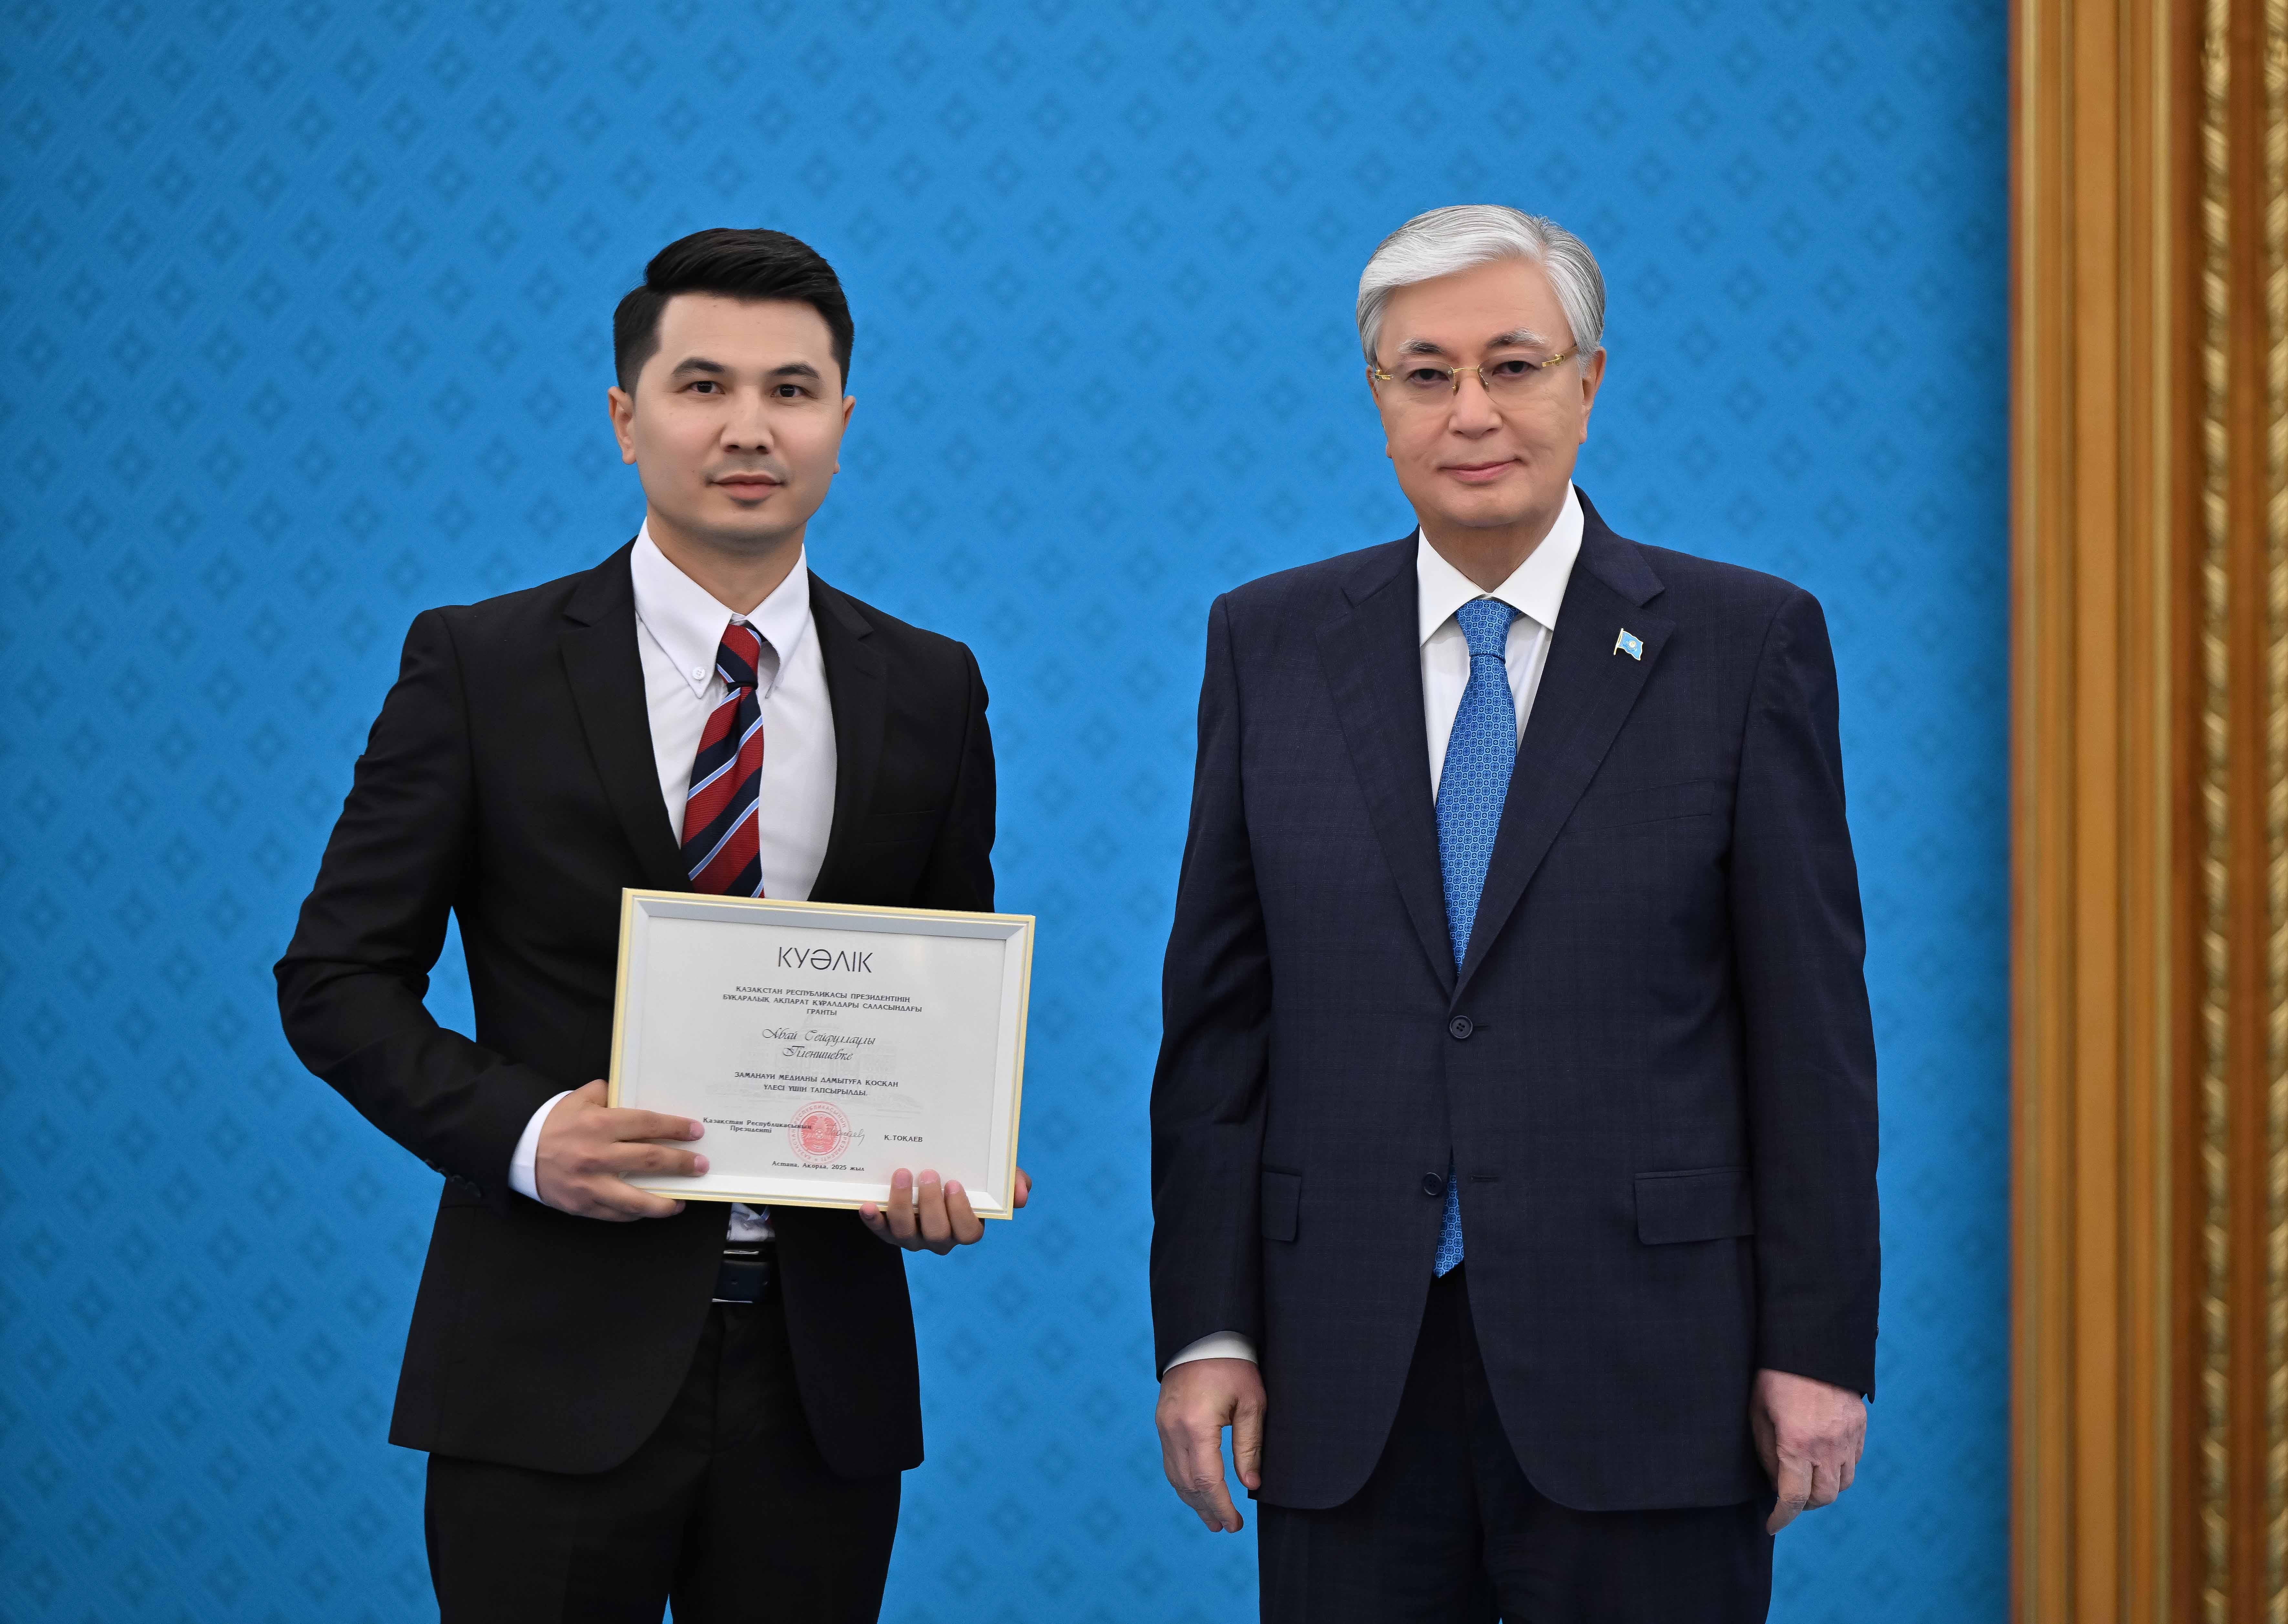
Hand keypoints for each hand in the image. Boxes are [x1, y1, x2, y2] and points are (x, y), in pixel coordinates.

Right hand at [533, 1080, 704, 1220]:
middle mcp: (598, 1156)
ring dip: (665, 1201)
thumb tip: (634, 1092)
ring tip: (682, 1200)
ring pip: (637, 1199)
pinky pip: (617, 1214)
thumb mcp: (580, 1099)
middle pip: (650, 1160)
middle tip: (700, 1165)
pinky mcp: (583, 1206)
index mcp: (600, 1125)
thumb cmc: (553, 1123)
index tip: (695, 1132)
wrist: (518, 1151)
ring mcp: (591, 1185)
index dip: (675, 1128)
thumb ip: (608, 1093)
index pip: (648, 1125)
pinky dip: (638, 1214)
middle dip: (681, 1163)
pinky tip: (652, 1209)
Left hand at [859, 1166, 1030, 1252]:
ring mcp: (913, 1237)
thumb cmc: (965, 1173)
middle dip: (932, 1205)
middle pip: (937, 1234)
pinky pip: (880, 1232)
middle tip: (928, 1173)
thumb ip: (1011, 1180)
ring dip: (902, 1205)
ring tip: (902, 1175)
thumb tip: (1022, 1194)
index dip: (962, 1212)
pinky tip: (865, 1204)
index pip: (969, 1232)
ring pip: (906, 1234)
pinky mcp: (888, 1231)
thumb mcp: (990, 1174)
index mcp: (966, 1227)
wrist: (926, 1171)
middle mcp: (940, 1238)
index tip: (955, 1184)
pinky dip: (872, 1220)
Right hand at [1155, 1357, 1264, 1532]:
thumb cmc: (1234, 1365)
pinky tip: (1196, 1490)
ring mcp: (1163, 1425)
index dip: (1220, 1506)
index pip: (1206, 1480)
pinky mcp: (1162, 1421)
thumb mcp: (1252, 1403)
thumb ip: (1249, 1446)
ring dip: (1192, 1499)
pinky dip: (1182, 1481)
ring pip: (1174, 1475)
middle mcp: (1173, 1429)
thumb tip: (1250, 1485)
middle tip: (1225, 1527)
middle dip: (1207, 1508)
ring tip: (1211, 1516)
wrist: (1204, 1334)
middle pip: (1187, 1483)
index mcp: (1196, 1425)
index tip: (1235, 1524)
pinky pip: (1169, 1460)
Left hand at [1750, 1367, 1866, 1532]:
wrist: (1810, 1342)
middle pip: (1822, 1497)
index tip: (1772, 1524)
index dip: (1781, 1517)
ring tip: (1805, 1479)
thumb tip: (1775, 1483)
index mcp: (1797, 1444)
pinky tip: (1823, 1459)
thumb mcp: (1757, 1412)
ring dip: (1824, 1489)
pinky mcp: (1860, 1427)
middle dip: (1803, 1505)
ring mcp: (1848, 1438)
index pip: (1793, 1498)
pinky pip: (1854, 1462)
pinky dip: (1839, 1469)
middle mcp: (1828, 1447)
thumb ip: (1767, 1452)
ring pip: (1843, 1484)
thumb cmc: (1774, 1376)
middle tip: (1787, 1498)